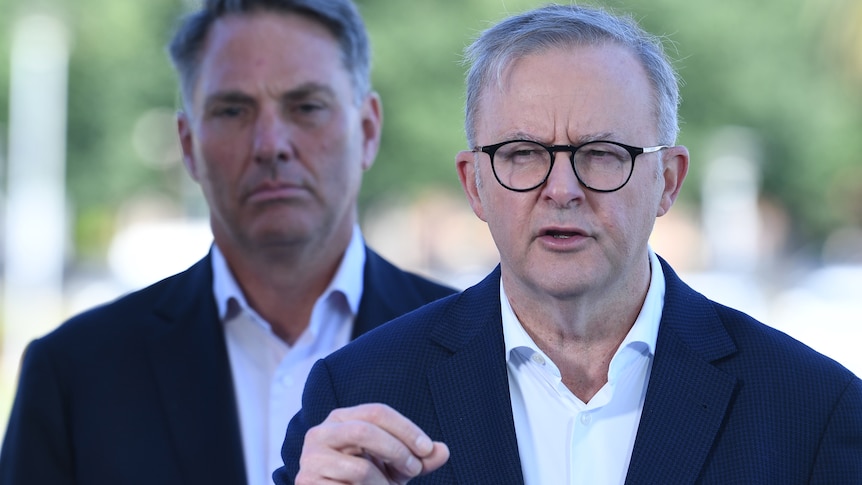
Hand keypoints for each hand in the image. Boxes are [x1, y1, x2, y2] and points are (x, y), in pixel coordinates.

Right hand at [295, 403, 449, 484]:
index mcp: (342, 419)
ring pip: (360, 468)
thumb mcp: (395, 468)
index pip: (377, 412)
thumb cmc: (366, 482)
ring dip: (382, 484)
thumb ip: (419, 459)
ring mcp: (310, 459)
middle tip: (415, 469)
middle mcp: (321, 432)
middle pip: (365, 431)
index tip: (428, 449)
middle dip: (397, 450)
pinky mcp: (307, 484)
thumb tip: (444, 451)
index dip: (406, 429)